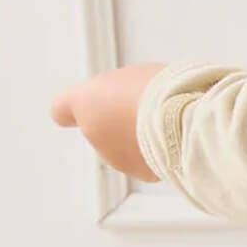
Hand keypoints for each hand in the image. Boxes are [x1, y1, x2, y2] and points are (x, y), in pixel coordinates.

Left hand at [50, 63, 168, 182]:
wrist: (184, 118)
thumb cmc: (163, 90)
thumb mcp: (136, 74)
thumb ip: (120, 88)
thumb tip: (132, 95)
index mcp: (86, 101)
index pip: (62, 109)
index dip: (77, 108)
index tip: (86, 107)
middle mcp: (94, 132)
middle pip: (100, 128)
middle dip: (119, 122)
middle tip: (144, 109)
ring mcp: (114, 156)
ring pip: (123, 147)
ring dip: (138, 139)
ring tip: (165, 122)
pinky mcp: (140, 172)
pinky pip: (146, 162)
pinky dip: (156, 155)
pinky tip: (173, 139)